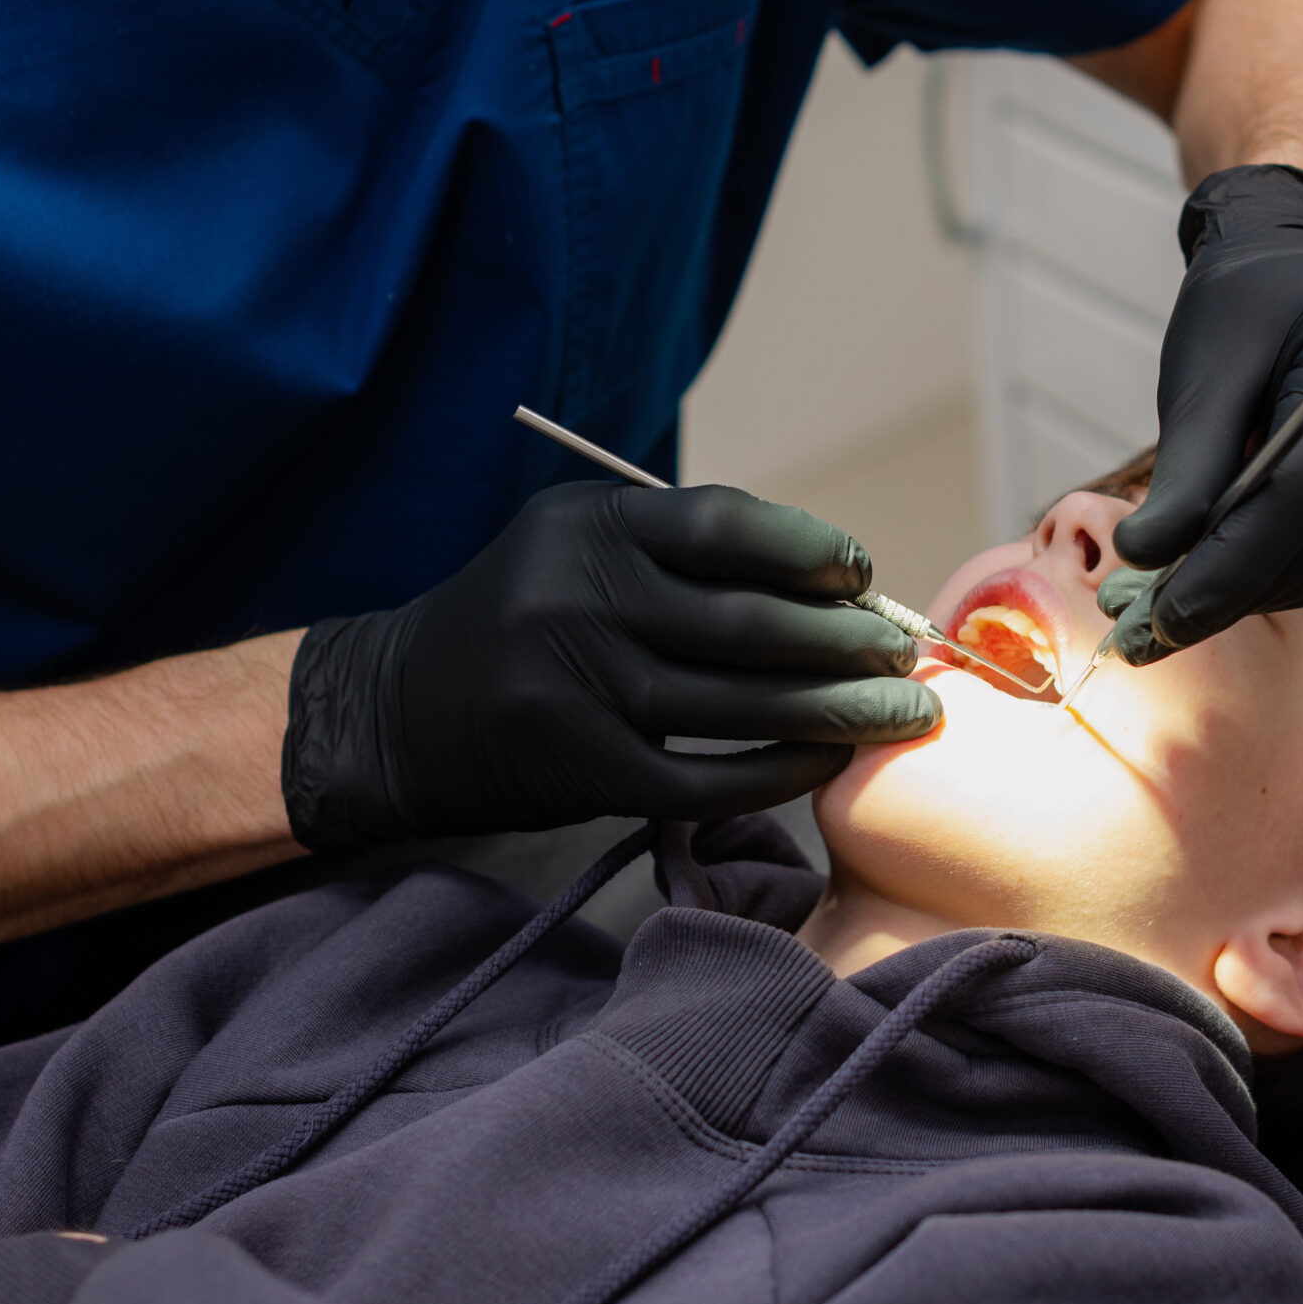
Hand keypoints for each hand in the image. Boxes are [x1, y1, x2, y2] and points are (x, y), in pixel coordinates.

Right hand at [282, 483, 939, 845]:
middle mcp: (581, 601)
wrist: (399, 711)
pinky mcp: (581, 770)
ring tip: (899, 713)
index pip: (727, 526)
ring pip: (741, 703)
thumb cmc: (519, 619)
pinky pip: (708, 777)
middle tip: (903, 655)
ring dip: (837, 710)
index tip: (860, 575)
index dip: (811, 550)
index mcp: (590, 529)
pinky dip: (779, 772)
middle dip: (846, 641)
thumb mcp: (576, 546)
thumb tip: (828, 577)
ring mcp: (578, 690)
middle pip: (749, 621)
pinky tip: (826, 761)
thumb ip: (679, 548)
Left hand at [1100, 164, 1302, 662]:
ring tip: (1208, 589)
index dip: (1231, 567)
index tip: (1163, 621)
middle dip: (1244, 586)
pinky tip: (1266, 564)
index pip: (1302, 491)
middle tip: (1164, 619)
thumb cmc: (1248, 311)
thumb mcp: (1203, 376)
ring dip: (1280, 586)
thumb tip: (1143, 558)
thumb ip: (1184, 472)